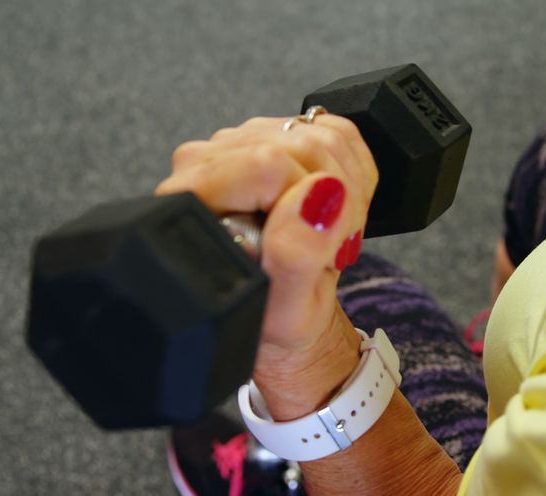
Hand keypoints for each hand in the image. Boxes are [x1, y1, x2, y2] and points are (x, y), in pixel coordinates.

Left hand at [155, 115, 378, 418]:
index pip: (268, 163)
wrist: (275, 311)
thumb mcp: (286, 310)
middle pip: (298, 143)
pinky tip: (336, 209)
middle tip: (331, 246)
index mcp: (192, 199)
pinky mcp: (275, 135)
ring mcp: (241, 143)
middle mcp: (207, 161)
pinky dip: (353, 172)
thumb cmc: (269, 315)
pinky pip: (335, 131)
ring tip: (331, 235)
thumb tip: (320, 196)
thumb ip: (296, 256)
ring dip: (348, 188)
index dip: (310, 202)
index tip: (320, 244)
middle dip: (336, 196)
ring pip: (322, 134)